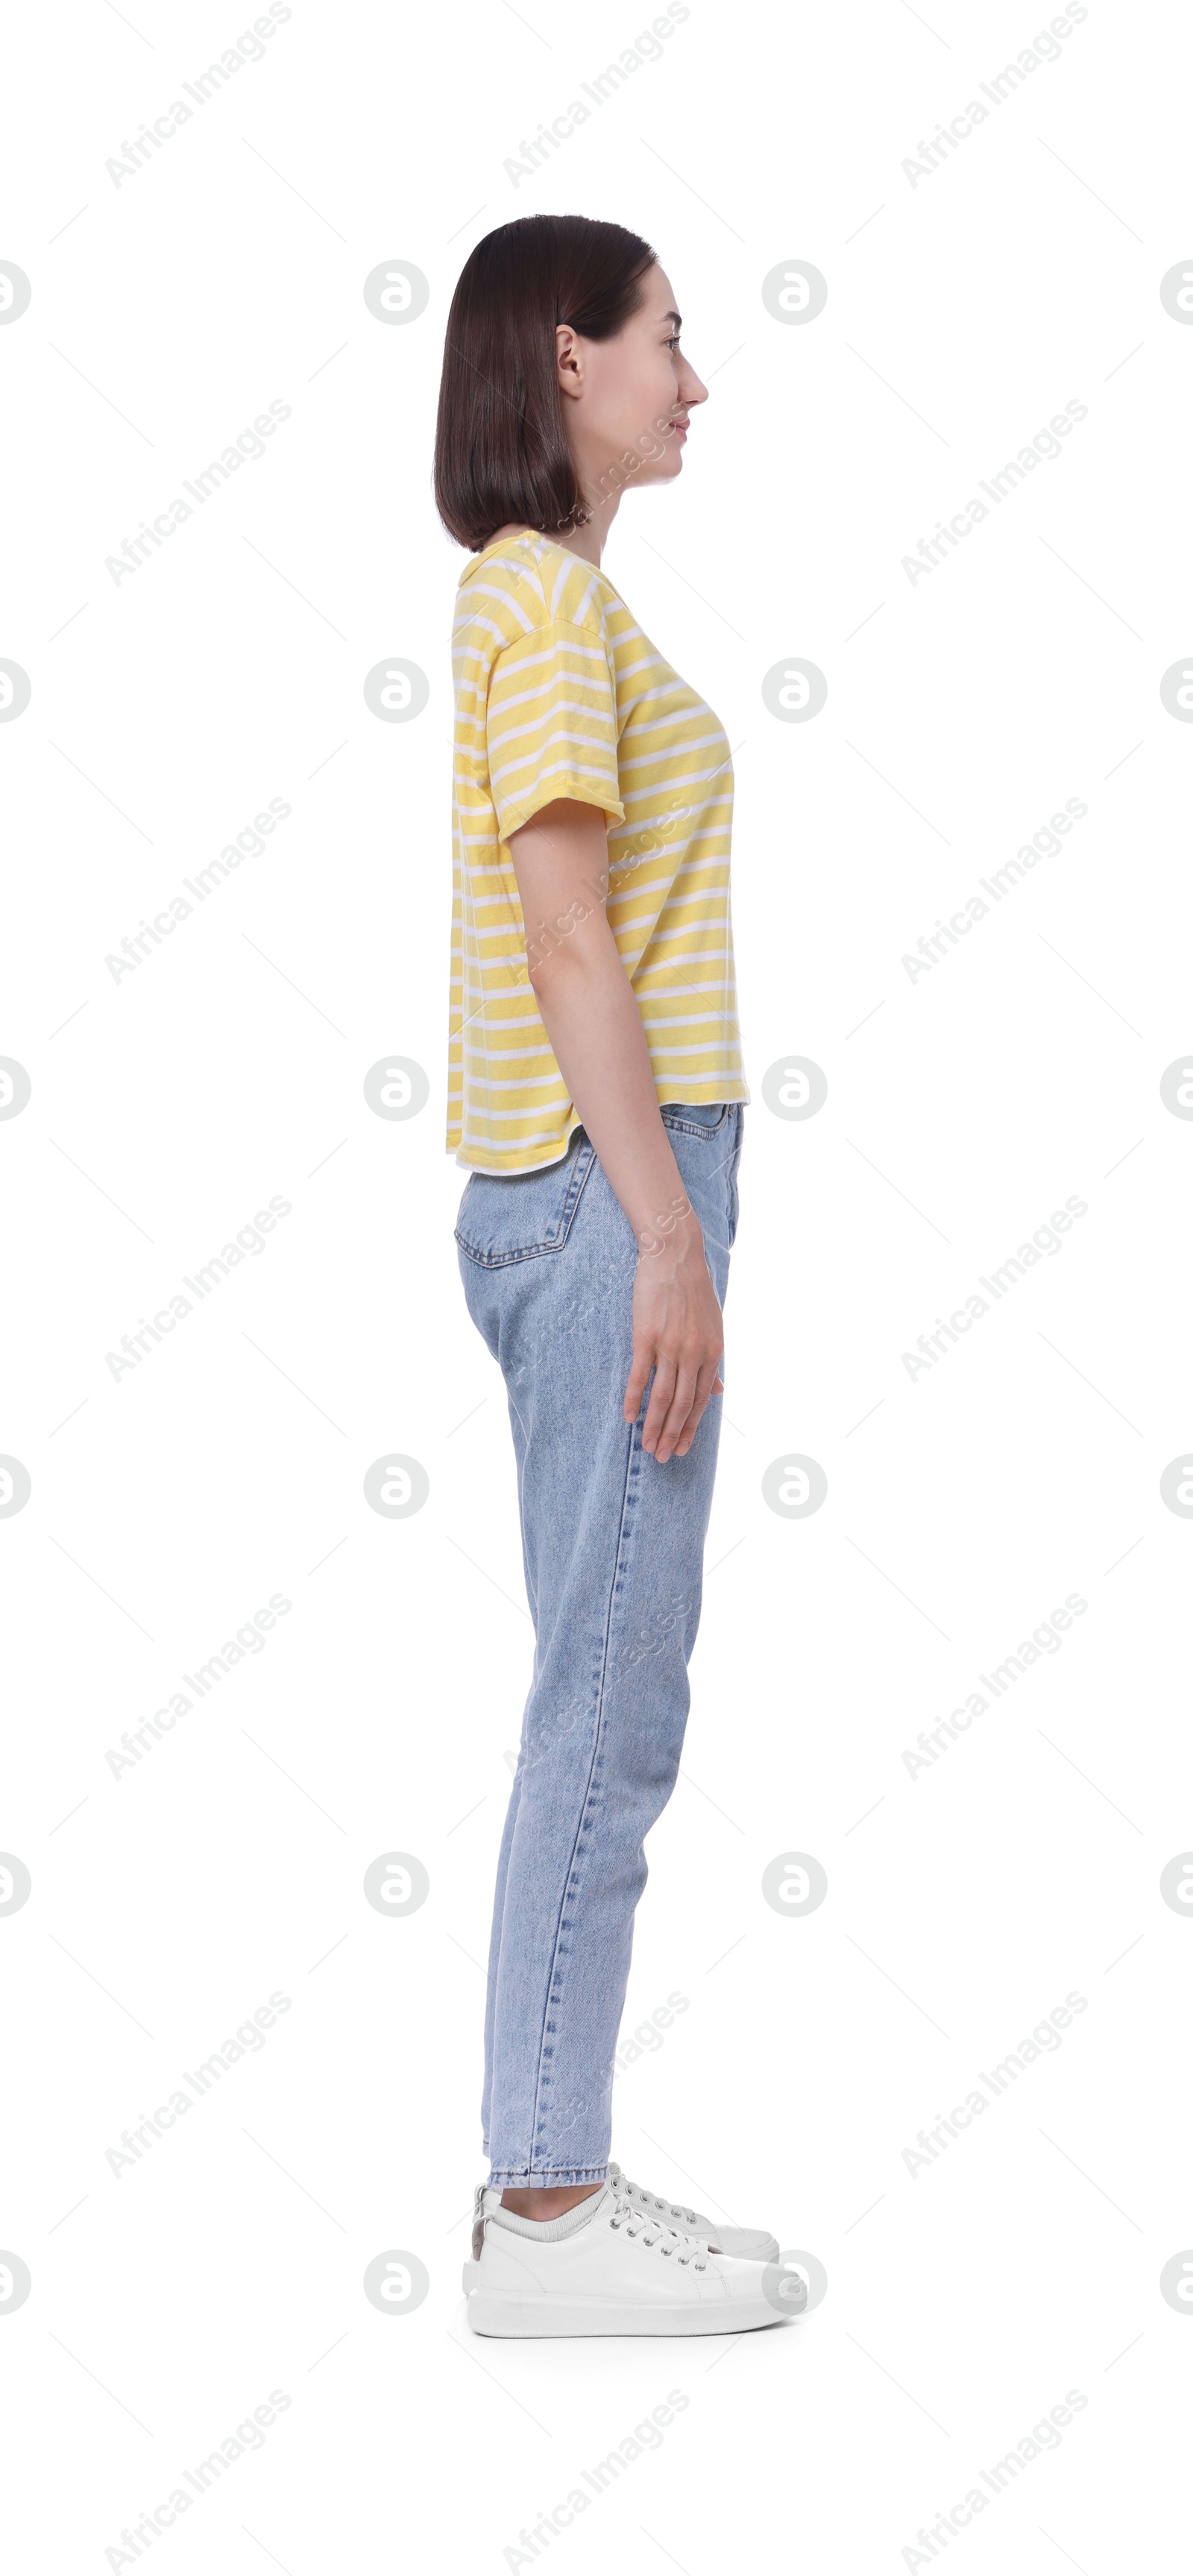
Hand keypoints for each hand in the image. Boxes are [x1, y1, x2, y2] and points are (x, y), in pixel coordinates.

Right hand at [623, 1211, 724, 1462]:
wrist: (675, 1255)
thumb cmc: (694, 1289)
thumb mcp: (714, 1325)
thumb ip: (713, 1360)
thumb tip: (719, 1390)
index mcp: (713, 1352)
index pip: (702, 1400)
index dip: (691, 1428)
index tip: (681, 1448)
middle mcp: (695, 1353)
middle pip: (683, 1405)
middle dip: (672, 1435)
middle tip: (662, 1458)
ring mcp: (671, 1346)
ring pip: (663, 1397)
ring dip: (654, 1426)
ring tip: (646, 1446)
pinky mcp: (647, 1337)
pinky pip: (639, 1376)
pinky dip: (633, 1399)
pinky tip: (628, 1417)